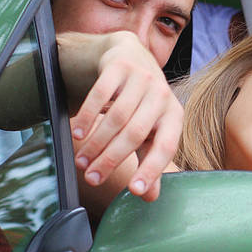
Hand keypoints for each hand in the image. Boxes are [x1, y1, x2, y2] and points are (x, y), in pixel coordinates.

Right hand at [66, 31, 181, 201]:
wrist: (129, 54)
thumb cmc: (141, 101)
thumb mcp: (150, 129)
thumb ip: (150, 160)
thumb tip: (150, 197)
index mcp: (174, 116)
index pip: (166, 147)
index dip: (151, 170)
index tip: (134, 191)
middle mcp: (162, 95)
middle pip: (135, 133)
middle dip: (111, 159)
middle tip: (92, 178)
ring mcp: (142, 77)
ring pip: (117, 116)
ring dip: (96, 143)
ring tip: (81, 161)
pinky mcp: (120, 65)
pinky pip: (101, 94)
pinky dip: (87, 116)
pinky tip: (77, 133)